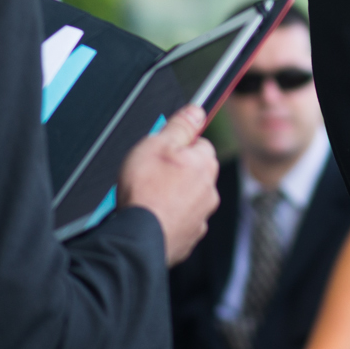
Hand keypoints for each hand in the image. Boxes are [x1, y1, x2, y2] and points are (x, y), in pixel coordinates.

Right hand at [117, 104, 217, 265]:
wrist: (139, 236)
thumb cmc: (146, 191)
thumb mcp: (157, 144)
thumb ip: (180, 125)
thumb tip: (197, 111)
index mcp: (205, 164)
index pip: (200, 144)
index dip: (178, 145)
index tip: (162, 151)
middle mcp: (210, 191)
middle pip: (194, 172)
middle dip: (175, 172)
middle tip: (150, 175)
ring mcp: (201, 217)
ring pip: (188, 198)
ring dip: (172, 196)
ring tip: (148, 198)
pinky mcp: (189, 237)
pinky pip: (180, 220)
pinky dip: (168, 218)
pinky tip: (152, 216)